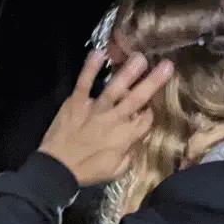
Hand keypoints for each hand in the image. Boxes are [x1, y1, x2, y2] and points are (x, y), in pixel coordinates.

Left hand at [36, 49, 174, 187]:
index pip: (146, 119)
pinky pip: (84, 83)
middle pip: (138, 98)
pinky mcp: (76, 102)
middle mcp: (114, 119)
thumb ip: (130, 155)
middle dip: (153, 81)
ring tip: (139, 57)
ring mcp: (95, 109)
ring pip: (114, 88)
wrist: (57, 168)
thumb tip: (138, 140)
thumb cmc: (87, 171)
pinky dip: (90, 68)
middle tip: (166, 65)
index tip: (152, 106)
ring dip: (128, 72)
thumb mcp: (116, 171)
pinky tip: (98, 53)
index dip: (152, 111)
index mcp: (126, 136)